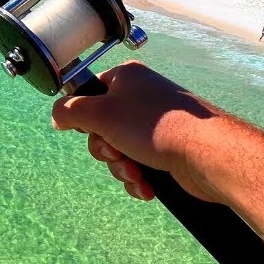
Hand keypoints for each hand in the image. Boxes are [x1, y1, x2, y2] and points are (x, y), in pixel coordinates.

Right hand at [51, 61, 230, 203]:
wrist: (205, 154)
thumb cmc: (155, 127)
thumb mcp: (100, 114)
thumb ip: (70, 111)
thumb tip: (57, 115)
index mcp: (126, 78)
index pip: (91, 92)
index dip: (85, 115)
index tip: (88, 130)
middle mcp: (142, 97)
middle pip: (102, 127)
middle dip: (106, 150)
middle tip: (117, 153)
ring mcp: (156, 124)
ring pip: (119, 150)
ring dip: (121, 168)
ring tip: (136, 173)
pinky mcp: (167, 149)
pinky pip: (138, 165)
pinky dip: (138, 178)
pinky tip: (147, 185)